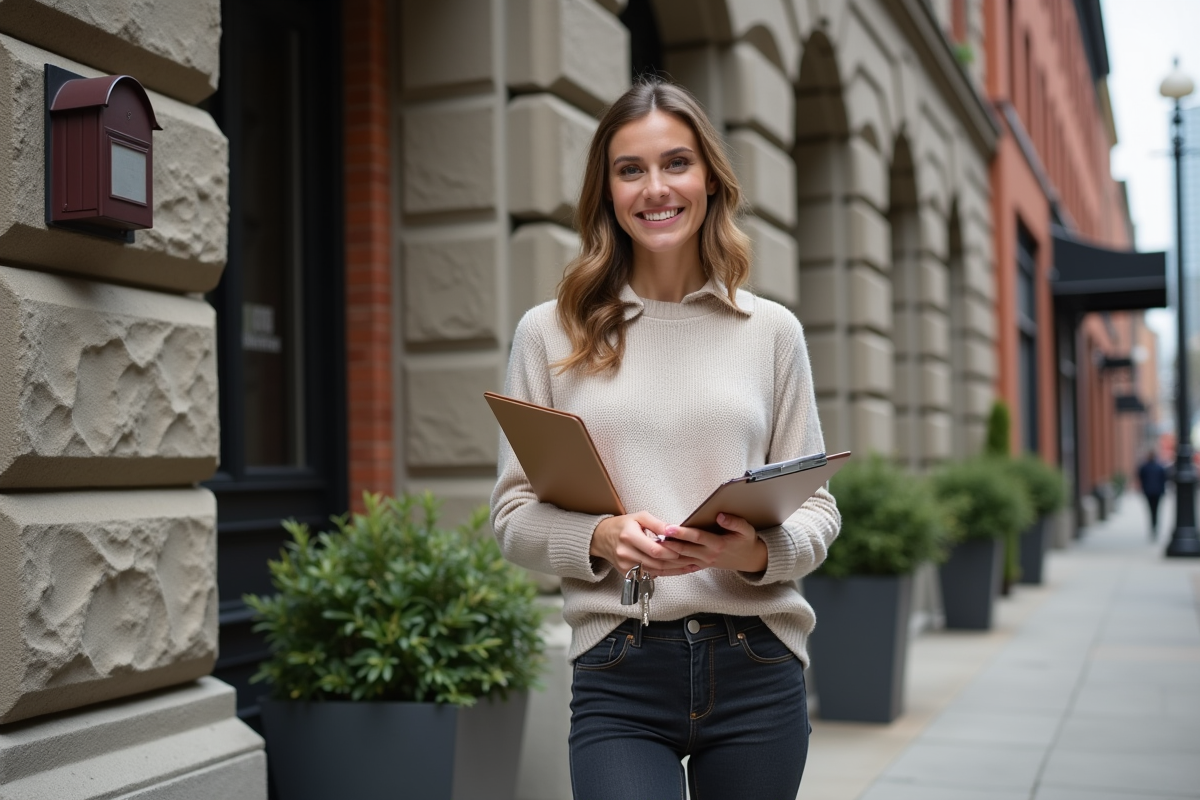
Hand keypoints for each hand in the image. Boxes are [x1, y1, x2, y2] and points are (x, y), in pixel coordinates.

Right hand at [590, 511, 704, 576]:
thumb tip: (675, 530)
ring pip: (654, 571)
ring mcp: (624, 564)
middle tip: (692, 559)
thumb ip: (657, 524)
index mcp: (628, 536)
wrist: (601, 537)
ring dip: (673, 570)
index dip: (671, 551)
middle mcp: (625, 552)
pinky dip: (663, 572)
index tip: (684, 549)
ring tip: (688, 566)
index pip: (654, 549)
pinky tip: (676, 570)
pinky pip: (648, 574)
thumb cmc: (622, 525)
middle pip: (656, 562)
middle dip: (676, 562)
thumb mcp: (639, 517)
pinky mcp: (625, 572)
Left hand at [657, 513, 767, 572]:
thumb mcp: (747, 530)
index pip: (697, 537)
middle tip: (654, 538)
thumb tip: (720, 515)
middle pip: (685, 549)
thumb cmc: (746, 542)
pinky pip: (683, 567)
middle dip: (669, 544)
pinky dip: (671, 566)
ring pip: (682, 560)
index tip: (669, 528)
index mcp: (718, 544)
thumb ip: (734, 522)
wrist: (750, 560)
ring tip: (652, 549)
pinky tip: (659, 563)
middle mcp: (709, 554)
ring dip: (667, 556)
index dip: (682, 533)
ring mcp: (704, 562)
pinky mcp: (701, 565)